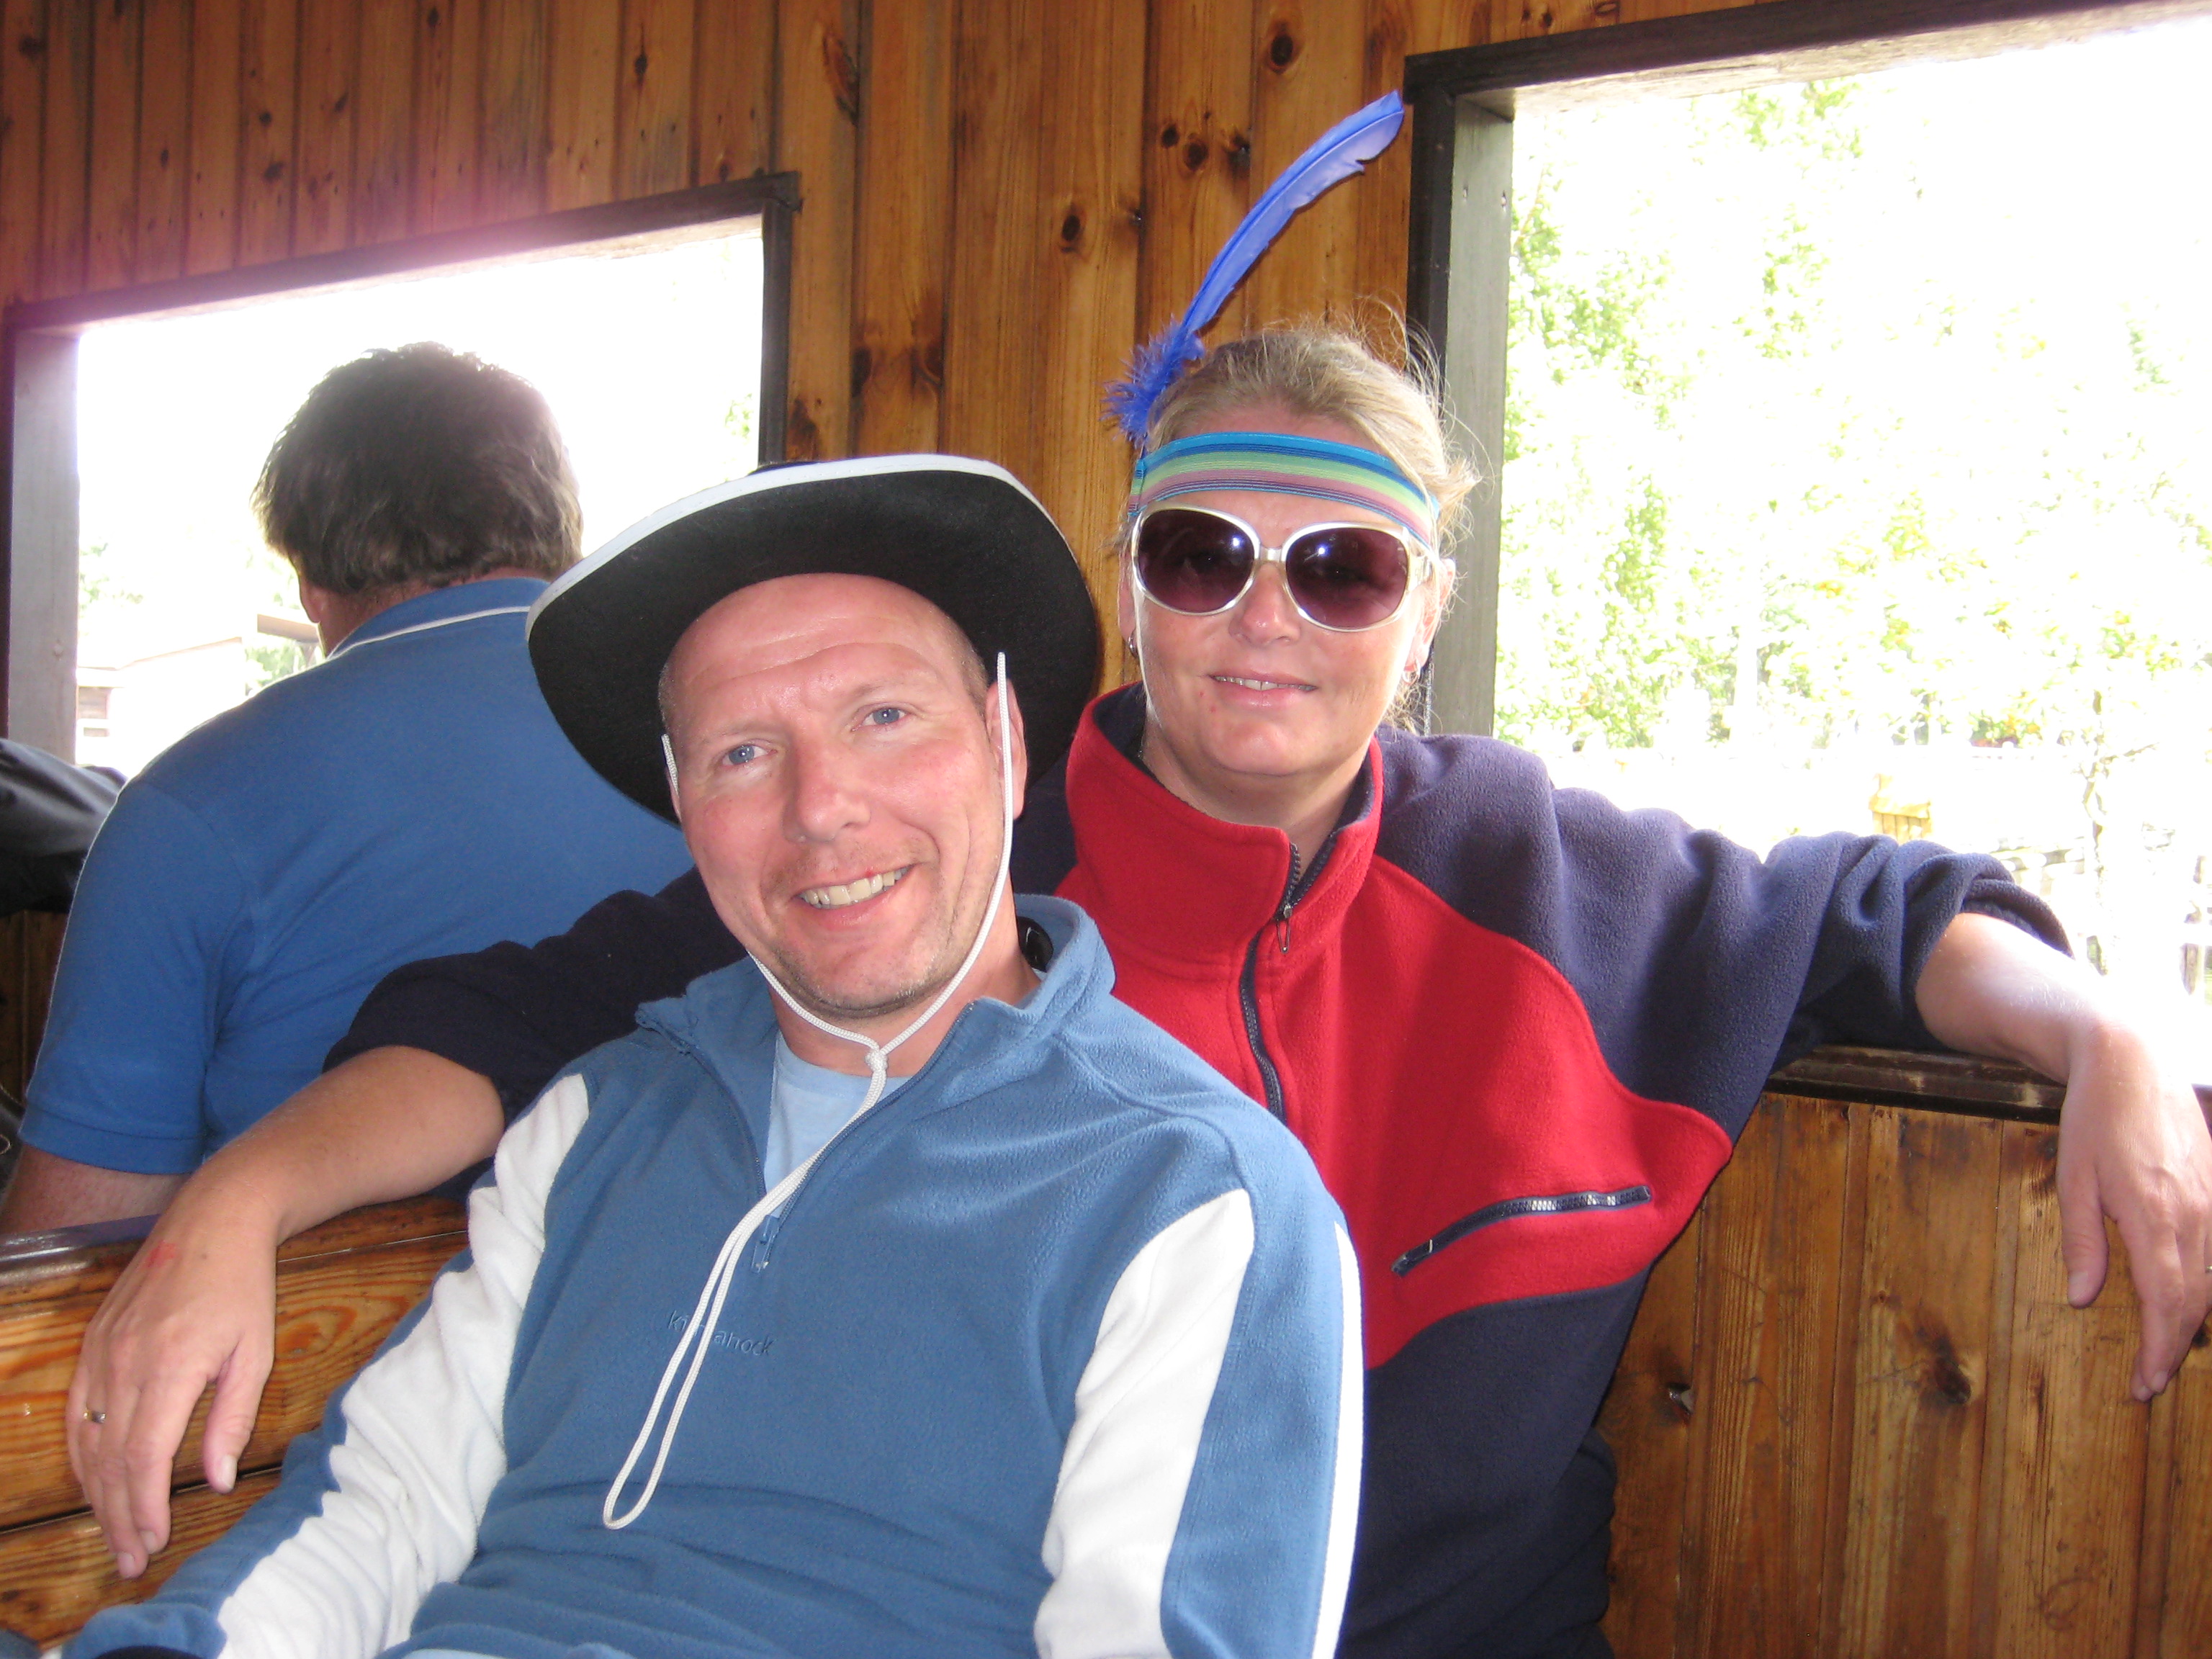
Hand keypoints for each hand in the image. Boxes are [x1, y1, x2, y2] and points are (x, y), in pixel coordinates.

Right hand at [65, 1189, 280, 1576]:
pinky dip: (81, 1454)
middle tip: (131, 1559)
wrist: (212, 1220)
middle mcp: (125, 1364)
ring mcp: (101, 1353)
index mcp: (170, 1368)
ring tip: (114, 1532)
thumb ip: (232, 1418)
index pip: (145, 1458)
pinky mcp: (91, 1343)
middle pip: (111, 1460)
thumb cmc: (243, 1287)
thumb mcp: (256, 1352)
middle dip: (119, 1516)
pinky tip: (93, 1480)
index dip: (144, 1507)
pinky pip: (76, 1411)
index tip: (154, 1542)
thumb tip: (216, 1481)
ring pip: (87, 1441)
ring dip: (97, 1493)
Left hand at [2055, 1020, 2211, 1401]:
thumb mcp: (2072, 1180)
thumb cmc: (2094, 1119)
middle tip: (2150, 1382)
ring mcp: (2211, 1202)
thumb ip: (2083, 1242)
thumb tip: (2082, 1299)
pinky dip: (2200, 1286)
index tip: (2144, 1384)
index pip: (2167, 1304)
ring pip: (2209, 1281)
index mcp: (2155, 1216)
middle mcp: (2194, 1215)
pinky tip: (2179, 1302)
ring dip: (2188, 1321)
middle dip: (2174, 1347)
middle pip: (2194, 1301)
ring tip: (2162, 1352)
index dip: (2159, 1351)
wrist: (2133, 1063)